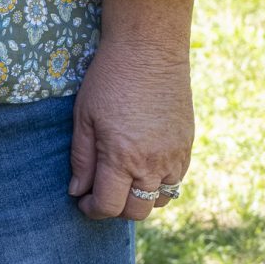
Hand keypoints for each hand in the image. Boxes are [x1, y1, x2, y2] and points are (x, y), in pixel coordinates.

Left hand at [69, 0, 194, 220]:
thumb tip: (76, 191)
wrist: (148, 52)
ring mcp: (175, 158)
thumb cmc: (107, 81)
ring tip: (120, 181)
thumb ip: (81, 159)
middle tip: (98, 193)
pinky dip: (159, 185)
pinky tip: (142, 169)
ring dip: (138, 199)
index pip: (109, 205)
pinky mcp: (187, 148)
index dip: (93, 210)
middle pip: (136, 211)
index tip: (82, 202)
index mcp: (122, 157)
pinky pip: (176, 183)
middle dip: (115, 209)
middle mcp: (153, 164)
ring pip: (160, 201)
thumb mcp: (83, 118)